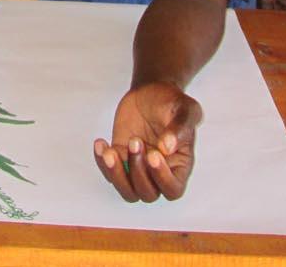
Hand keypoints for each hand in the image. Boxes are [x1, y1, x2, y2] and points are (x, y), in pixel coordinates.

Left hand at [93, 82, 201, 202]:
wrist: (151, 91)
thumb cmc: (172, 102)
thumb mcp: (184, 109)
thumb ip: (179, 128)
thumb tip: (168, 148)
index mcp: (179, 165)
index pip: (173, 189)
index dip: (162, 178)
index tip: (153, 154)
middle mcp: (159, 172)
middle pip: (148, 194)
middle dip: (138, 172)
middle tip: (136, 141)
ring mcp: (138, 167)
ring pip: (127, 191)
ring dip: (116, 174)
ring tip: (111, 151)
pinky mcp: (121, 158)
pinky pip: (109, 172)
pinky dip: (102, 162)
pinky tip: (101, 143)